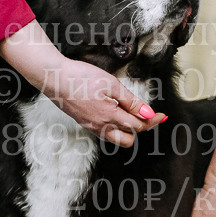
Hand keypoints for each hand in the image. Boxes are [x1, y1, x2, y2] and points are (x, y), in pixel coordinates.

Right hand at [0, 21, 163, 146]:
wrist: (54, 77)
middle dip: (141, 128)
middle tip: (148, 115)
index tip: (161, 114)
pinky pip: (105, 133)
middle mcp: (100, 127)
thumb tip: (147, 114)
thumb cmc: (80, 77)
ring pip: (116, 138)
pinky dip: (115, 127)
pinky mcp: (84, 123)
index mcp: (109, 117)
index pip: (138, 125)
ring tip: (133, 114)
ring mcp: (91, 127)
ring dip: (127, 130)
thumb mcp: (110, 84)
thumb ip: (130, 101)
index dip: (152, 120)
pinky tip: (116, 113)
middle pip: (128, 138)